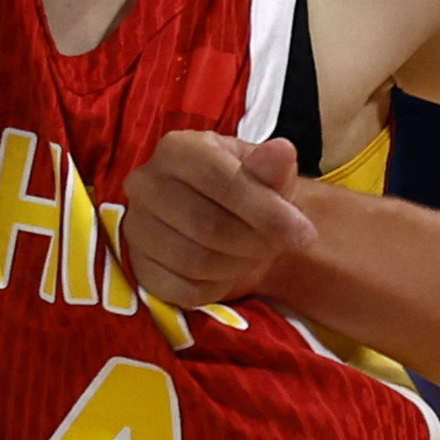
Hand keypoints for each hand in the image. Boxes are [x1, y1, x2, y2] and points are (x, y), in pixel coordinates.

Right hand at [122, 129, 316, 312]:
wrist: (229, 221)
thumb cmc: (249, 190)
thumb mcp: (268, 173)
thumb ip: (273, 167)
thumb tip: (281, 151)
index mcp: (177, 149)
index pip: (222, 182)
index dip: (267, 212)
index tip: (304, 234)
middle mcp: (145, 183)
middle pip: (207, 226)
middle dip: (255, 242)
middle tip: (277, 245)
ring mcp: (135, 227)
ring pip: (194, 261)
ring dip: (237, 266)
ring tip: (253, 255)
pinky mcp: (137, 267)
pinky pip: (181, 290)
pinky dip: (214, 288)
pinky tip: (226, 273)